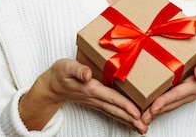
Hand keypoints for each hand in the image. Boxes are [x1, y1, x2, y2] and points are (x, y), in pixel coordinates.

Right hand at [20, 58, 146, 133]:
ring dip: (128, 121)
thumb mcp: (66, 67)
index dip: (125, 105)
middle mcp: (95, 98)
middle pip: (116, 110)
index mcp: (91, 89)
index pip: (111, 98)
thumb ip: (78, 70)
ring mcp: (96, 101)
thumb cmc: (60, 73)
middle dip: (131, 119)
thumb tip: (87, 74)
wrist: (51, 86)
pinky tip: (130, 121)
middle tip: (145, 127)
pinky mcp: (96, 101)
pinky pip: (111, 110)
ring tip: (142, 128)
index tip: (137, 113)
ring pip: (114, 113)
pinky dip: (122, 117)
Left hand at [141, 51, 195, 126]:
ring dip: (155, 113)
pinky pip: (169, 102)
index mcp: (195, 84)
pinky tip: (147, 111)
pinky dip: (158, 108)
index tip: (154, 107)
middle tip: (141, 118)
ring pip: (169, 105)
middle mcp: (188, 92)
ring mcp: (184, 95)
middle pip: (170, 103)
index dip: (165, 100)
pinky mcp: (181, 94)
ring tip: (141, 118)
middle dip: (156, 111)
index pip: (178, 93)